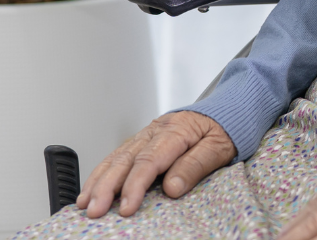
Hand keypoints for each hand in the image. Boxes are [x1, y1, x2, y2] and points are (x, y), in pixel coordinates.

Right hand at [75, 111, 234, 218]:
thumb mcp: (220, 147)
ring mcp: (149, 133)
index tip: (126, 207)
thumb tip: (171, 187)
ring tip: (85, 203)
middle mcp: (158, 130)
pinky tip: (93, 186)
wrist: (231, 106)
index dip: (135, 185)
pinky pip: (120, 153)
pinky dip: (104, 170)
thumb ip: (195, 166)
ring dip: (99, 179)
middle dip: (107, 186)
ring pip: (118, 155)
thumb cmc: (226, 127)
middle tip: (94, 211)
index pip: (150, 160)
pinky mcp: (145, 138)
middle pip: (127, 158)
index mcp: (177, 130)